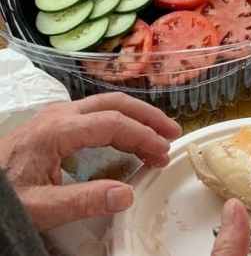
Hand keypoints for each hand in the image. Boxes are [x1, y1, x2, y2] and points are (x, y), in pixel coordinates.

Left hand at [0, 92, 181, 229]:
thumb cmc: (5, 198)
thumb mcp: (39, 207)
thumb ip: (83, 201)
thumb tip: (127, 194)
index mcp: (57, 130)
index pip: (113, 123)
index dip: (143, 136)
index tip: (163, 153)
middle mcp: (58, 115)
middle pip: (114, 103)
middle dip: (148, 116)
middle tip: (173, 133)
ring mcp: (55, 117)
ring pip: (105, 104)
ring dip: (136, 116)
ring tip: (159, 135)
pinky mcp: (52, 124)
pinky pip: (95, 113)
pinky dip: (120, 121)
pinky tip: (129, 138)